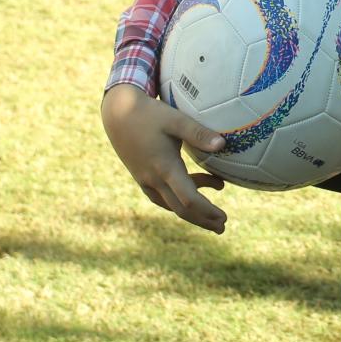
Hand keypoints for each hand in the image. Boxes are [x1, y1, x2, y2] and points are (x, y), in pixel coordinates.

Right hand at [100, 84, 228, 233]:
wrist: (118, 114)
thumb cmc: (149, 114)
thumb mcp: (176, 119)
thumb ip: (198, 133)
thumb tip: (223, 144)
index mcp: (164, 167)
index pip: (188, 198)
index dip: (207, 211)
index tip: (223, 217)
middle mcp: (153, 179)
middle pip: (180, 209)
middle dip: (203, 220)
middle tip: (223, 227)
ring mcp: (145, 180)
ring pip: (171, 205)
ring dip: (193, 211)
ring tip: (214, 212)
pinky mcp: (141, 177)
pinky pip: (161, 197)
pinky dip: (179, 198)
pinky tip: (194, 187)